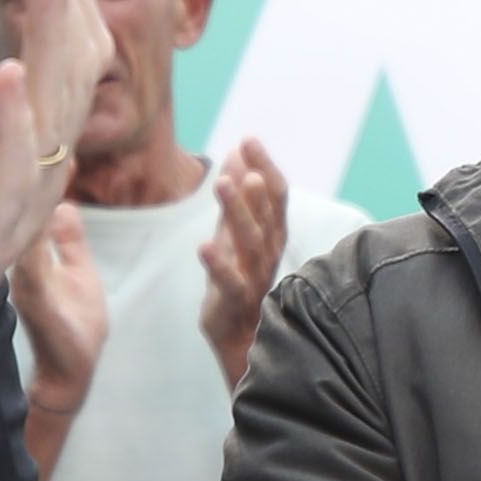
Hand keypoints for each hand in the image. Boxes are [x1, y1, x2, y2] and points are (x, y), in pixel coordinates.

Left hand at [0, 0, 94, 480]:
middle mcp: (15, 174)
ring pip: (57, 123)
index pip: (51, 57)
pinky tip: (7, 73)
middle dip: (62, 6)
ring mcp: (2, 214)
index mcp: (0, 144)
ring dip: (57, 49)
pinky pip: (13, 187)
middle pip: (68, 79)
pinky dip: (18, 129)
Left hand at [196, 136, 292, 389]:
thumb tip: (240, 147)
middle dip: (254, 186)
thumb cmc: (240, 279)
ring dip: (238, 213)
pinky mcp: (235, 304)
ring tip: (222, 185)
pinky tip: (204, 246)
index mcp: (272, 235)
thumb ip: (239, 194)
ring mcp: (255, 279)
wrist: (241, 339)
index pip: (276, 196)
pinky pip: (230, 283)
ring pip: (251, 243)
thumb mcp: (236, 231)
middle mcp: (269, 254)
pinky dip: (218, 265)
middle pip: (266, 216)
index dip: (265, 167)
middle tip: (242, 159)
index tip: (248, 140)